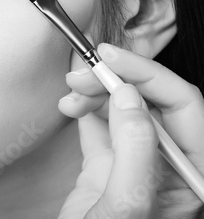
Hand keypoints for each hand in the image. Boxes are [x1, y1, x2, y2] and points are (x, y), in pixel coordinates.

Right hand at [58, 43, 203, 217]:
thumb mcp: (124, 204)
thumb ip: (135, 150)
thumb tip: (129, 96)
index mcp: (191, 172)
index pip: (184, 105)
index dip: (147, 74)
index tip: (109, 57)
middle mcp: (168, 164)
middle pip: (151, 102)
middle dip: (115, 81)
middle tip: (79, 76)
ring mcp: (137, 164)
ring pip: (124, 109)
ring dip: (95, 94)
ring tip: (69, 96)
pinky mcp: (110, 166)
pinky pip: (102, 125)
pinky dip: (85, 109)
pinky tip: (70, 106)